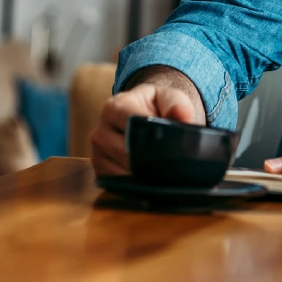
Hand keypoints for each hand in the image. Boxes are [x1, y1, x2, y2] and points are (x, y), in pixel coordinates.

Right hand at [89, 67, 205, 176]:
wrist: (141, 115)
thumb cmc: (155, 106)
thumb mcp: (168, 97)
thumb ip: (177, 104)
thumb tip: (184, 118)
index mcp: (114, 107)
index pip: (132, 125)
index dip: (153, 137)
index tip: (171, 146)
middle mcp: (100, 131)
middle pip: (126, 152)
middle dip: (151, 160)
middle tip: (171, 165)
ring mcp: (97, 153)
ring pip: (122, 171)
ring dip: (144, 175)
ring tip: (162, 172)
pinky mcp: (100, 171)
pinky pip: (117, 183)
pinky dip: (135, 185)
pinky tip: (149, 180)